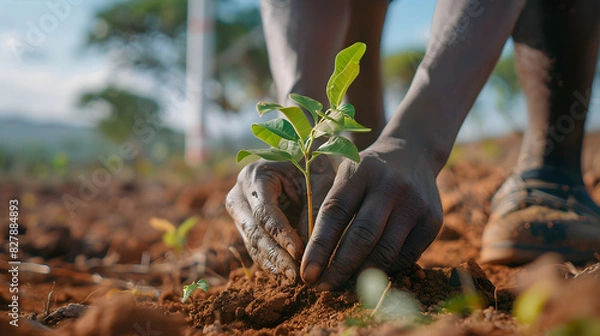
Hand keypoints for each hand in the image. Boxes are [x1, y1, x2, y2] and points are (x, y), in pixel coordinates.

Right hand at [225, 156, 334, 280]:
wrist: (300, 159)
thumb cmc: (312, 166)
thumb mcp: (317, 181)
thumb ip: (313, 210)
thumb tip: (307, 250)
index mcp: (255, 176)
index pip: (265, 211)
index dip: (281, 234)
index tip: (299, 253)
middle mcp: (239, 194)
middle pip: (254, 231)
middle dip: (276, 255)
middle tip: (296, 274)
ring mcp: (238, 212)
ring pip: (252, 243)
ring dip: (273, 263)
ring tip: (293, 279)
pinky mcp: (244, 226)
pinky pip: (254, 248)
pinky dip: (270, 262)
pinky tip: (285, 275)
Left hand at [300, 137, 442, 289]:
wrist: (413, 153)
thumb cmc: (367, 173)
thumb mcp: (345, 175)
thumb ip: (328, 208)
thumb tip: (310, 257)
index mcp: (361, 171)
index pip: (335, 213)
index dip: (319, 248)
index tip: (306, 274)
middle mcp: (390, 186)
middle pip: (363, 237)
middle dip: (339, 269)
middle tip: (322, 289)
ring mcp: (415, 203)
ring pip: (386, 252)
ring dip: (361, 275)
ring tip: (342, 286)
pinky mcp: (432, 220)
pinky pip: (406, 257)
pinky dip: (386, 270)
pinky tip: (370, 274)